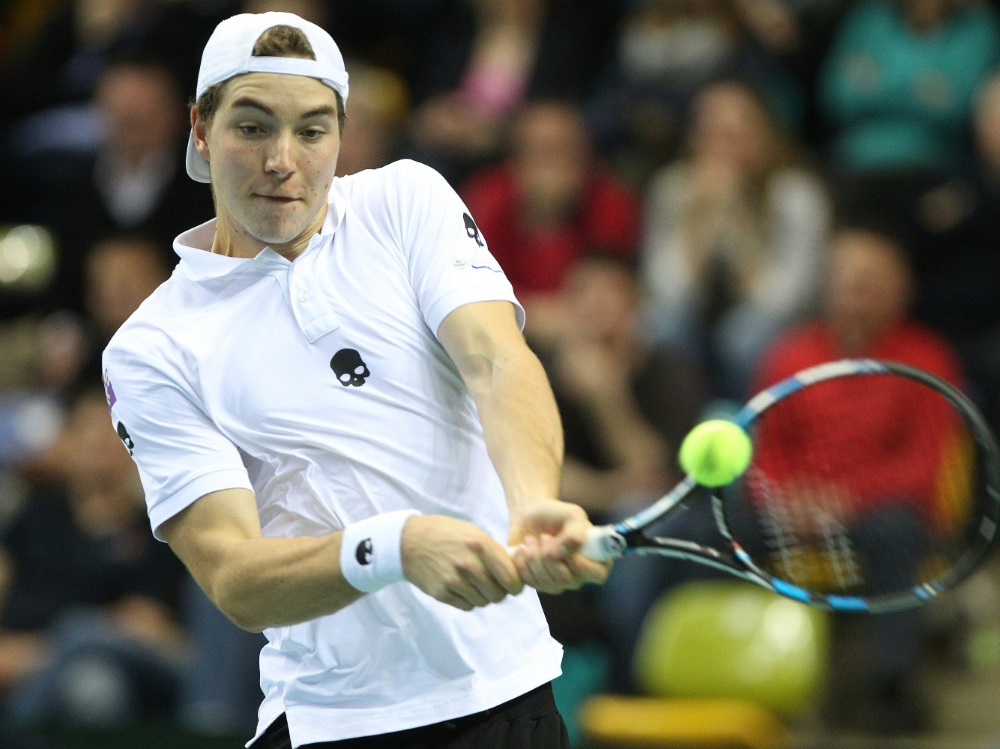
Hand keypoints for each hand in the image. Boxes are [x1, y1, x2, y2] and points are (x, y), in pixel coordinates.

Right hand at [401, 515, 523, 610]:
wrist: (408, 541)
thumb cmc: (445, 534)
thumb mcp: (473, 532)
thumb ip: (495, 550)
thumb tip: (518, 566)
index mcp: (480, 545)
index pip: (510, 577)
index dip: (516, 584)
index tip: (514, 585)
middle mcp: (468, 564)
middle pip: (499, 594)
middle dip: (500, 591)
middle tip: (494, 584)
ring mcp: (453, 580)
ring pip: (483, 602)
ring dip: (483, 596)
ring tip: (475, 583)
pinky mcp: (441, 593)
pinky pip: (467, 606)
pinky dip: (469, 600)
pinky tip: (463, 587)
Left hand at [508, 499, 611, 593]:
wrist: (530, 516)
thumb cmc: (555, 514)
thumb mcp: (572, 514)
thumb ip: (576, 531)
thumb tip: (572, 549)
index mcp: (596, 559)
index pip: (598, 575)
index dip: (581, 564)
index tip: (563, 546)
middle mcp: (579, 575)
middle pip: (567, 580)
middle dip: (550, 556)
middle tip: (544, 536)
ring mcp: (559, 583)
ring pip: (547, 583)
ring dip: (534, 558)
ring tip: (531, 540)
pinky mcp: (539, 585)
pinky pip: (531, 583)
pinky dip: (523, 564)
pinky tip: (522, 549)